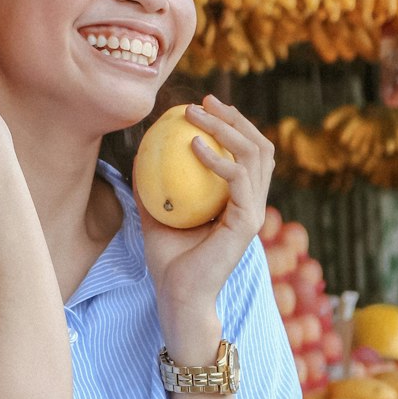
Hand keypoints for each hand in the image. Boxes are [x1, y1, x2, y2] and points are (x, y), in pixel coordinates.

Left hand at [135, 96, 273, 347]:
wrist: (178, 297)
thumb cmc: (168, 261)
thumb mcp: (155, 215)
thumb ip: (152, 187)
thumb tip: (137, 154)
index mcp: (238, 200)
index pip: (247, 153)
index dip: (231, 124)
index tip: (201, 105)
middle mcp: (252, 203)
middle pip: (260, 147)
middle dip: (235, 117)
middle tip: (205, 101)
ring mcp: (253, 213)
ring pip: (255, 156)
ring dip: (227, 128)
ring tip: (195, 114)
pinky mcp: (246, 225)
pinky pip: (238, 181)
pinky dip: (218, 159)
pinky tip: (193, 145)